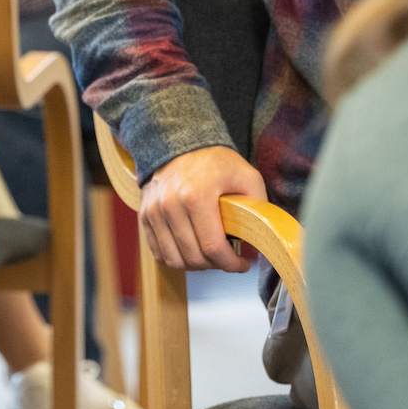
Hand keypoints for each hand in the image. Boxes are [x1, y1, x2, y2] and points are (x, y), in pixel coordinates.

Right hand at [140, 145, 265, 272]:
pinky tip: (191, 250)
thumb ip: (258, 206)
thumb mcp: (246, 176)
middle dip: (215, 265)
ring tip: (209, 256)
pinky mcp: (146, 215)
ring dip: (195, 265)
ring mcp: (154, 211)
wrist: (178, 143)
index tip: (242, 265)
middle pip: (193, 257)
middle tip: (227, 259)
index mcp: (197, 196)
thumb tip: (262, 238)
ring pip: (174, 259)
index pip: (212, 247)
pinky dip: (176, 257)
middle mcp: (171, 205)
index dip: (230, 264)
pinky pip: (158, 251)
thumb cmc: (215, 161)